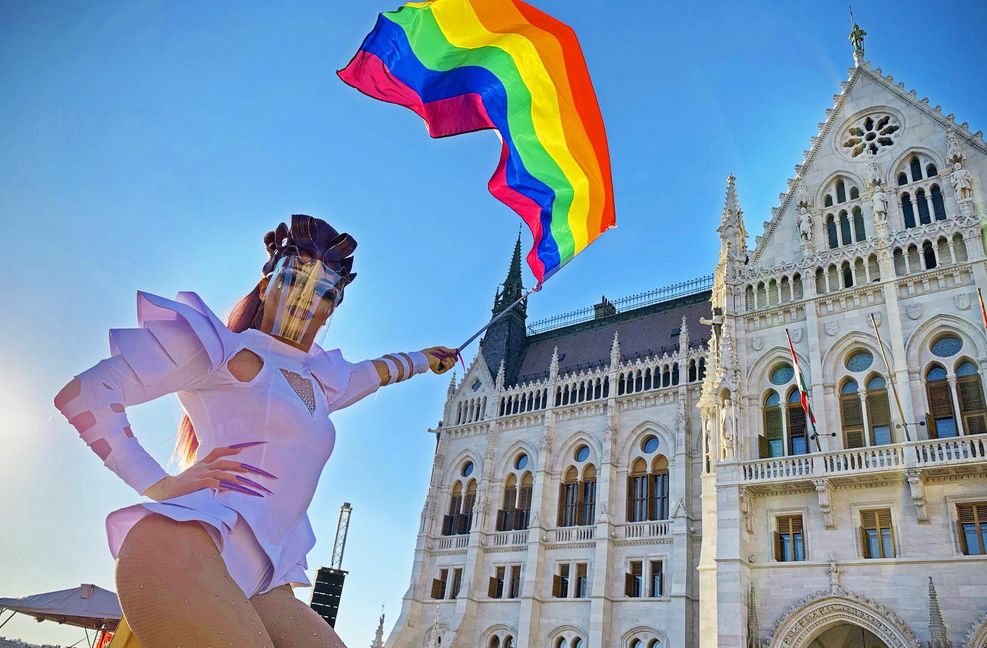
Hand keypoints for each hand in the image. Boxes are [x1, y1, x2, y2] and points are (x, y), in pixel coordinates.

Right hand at [141, 442, 276, 500]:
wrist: (164, 490)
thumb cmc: (182, 486)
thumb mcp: (197, 478)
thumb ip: (212, 478)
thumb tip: (228, 483)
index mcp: (203, 463)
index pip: (219, 451)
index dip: (231, 448)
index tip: (243, 448)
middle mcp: (203, 466)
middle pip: (225, 462)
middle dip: (240, 465)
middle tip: (254, 469)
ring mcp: (200, 474)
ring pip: (221, 472)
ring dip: (235, 476)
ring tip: (247, 480)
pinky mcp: (197, 483)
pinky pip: (212, 482)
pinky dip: (222, 484)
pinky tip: (230, 487)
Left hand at [422, 346, 457, 373]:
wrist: (426, 356)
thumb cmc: (432, 352)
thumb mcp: (442, 349)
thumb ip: (449, 351)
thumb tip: (456, 350)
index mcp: (443, 359)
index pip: (452, 359)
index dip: (454, 357)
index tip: (456, 353)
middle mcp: (442, 365)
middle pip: (453, 363)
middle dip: (453, 358)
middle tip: (450, 355)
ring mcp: (441, 368)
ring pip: (452, 365)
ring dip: (449, 360)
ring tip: (444, 357)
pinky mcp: (439, 371)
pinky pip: (447, 368)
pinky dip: (446, 363)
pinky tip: (442, 361)